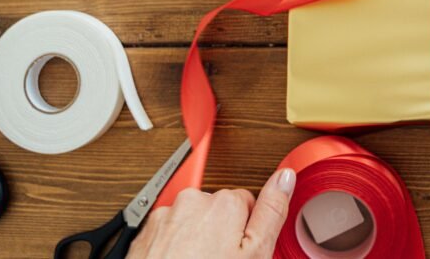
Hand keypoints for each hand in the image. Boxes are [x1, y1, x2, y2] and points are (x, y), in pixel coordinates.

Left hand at [128, 169, 295, 258]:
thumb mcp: (255, 254)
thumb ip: (271, 212)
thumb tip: (284, 179)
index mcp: (224, 203)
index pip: (246, 202)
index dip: (246, 231)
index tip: (240, 250)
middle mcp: (192, 201)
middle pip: (217, 210)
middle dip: (220, 233)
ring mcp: (166, 216)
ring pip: (190, 221)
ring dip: (194, 240)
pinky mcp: (145, 233)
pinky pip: (167, 232)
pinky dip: (172, 247)